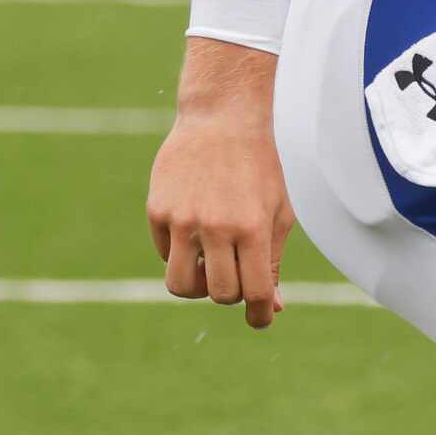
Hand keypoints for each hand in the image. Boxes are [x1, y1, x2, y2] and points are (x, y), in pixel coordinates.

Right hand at [147, 41, 294, 329]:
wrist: (221, 118)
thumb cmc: (258, 167)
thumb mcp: (277, 211)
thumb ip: (273, 261)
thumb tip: (272, 307)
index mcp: (252, 228)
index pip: (255, 294)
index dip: (260, 314)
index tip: (259, 316)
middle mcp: (215, 226)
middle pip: (219, 295)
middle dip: (230, 294)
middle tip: (235, 275)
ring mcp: (182, 218)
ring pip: (181, 286)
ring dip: (197, 286)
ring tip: (208, 266)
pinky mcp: (158, 209)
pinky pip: (165, 254)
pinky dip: (180, 253)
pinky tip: (193, 230)